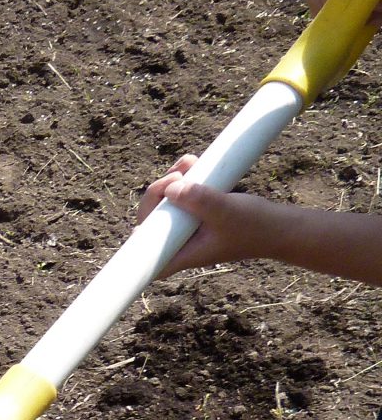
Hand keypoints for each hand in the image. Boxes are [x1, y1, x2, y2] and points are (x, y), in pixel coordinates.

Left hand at [137, 154, 273, 273]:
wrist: (281, 225)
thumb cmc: (256, 226)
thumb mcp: (227, 211)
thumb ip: (200, 201)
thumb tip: (171, 189)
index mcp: (183, 254)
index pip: (147, 257)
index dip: (138, 239)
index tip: (145, 219)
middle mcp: (181, 243)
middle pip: (150, 221)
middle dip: (158, 193)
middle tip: (177, 175)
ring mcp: (187, 228)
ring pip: (164, 204)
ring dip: (171, 181)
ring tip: (189, 163)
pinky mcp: (196, 214)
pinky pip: (180, 195)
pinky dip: (183, 179)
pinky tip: (191, 163)